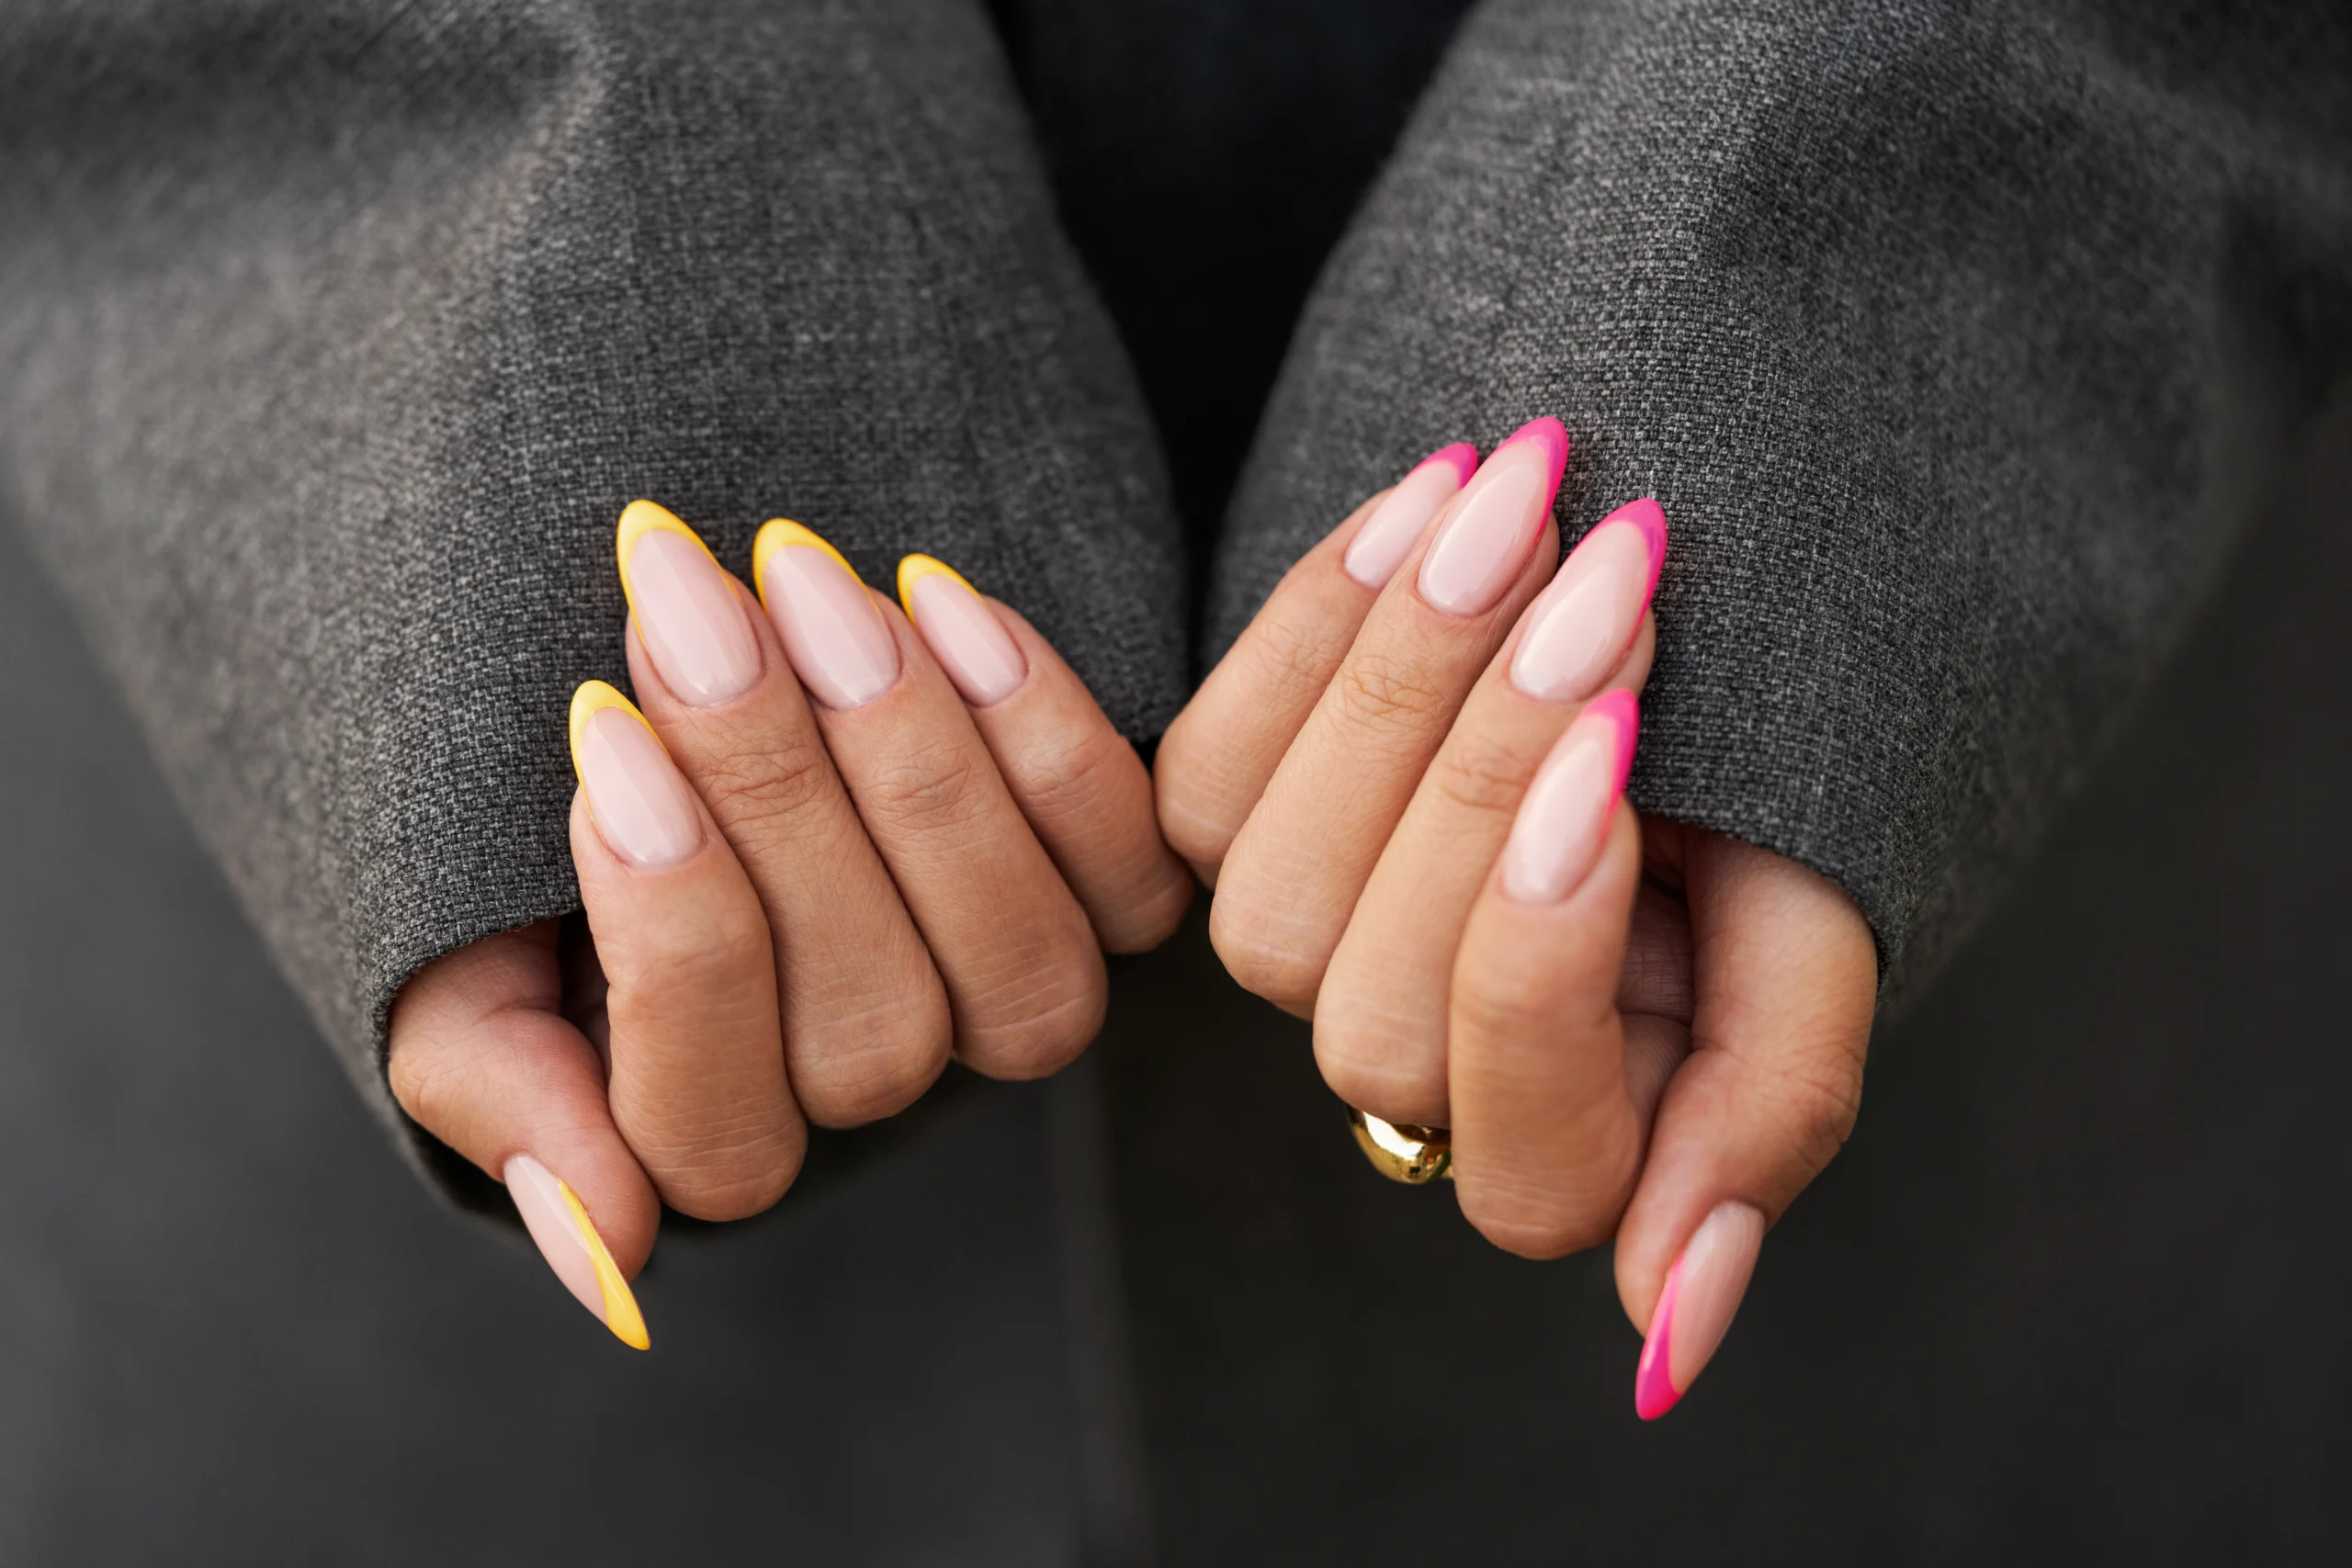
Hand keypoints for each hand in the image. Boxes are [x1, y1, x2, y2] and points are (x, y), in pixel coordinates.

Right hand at [389, 503, 1189, 1345]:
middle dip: (778, 798)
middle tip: (691, 608)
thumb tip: (610, 1259)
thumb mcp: (453, 953)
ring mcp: (997, 994)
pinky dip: (1046, 735)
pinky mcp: (1103, 896)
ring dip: (915, 764)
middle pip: (875, 1027)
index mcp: (708, 1133)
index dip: (672, 938)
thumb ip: (496, 1086)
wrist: (655, 676)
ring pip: (1020, 964)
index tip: (597, 735)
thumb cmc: (518, 837)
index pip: (718, 1127)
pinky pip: (1127, 870)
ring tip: (803, 585)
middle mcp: (870, 1082)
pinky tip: (934, 597)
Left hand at [1155, 423, 1875, 1414]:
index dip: (1543, 974)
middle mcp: (1419, 1069)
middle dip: (1483, 784)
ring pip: (1269, 898)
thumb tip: (1665, 1346)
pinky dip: (1316, 628)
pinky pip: (1202, 770)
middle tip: (1616, 578)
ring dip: (1399, 691)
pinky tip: (1433, 497)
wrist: (1715, 600)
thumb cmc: (1789, 778)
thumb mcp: (1819, 927)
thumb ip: (1766, 1110)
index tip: (1623, 772)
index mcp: (1576, 1135)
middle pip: (1375, 1017)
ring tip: (1532, 506)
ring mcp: (1312, 950)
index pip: (1524, 1165)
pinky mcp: (1222, 825)